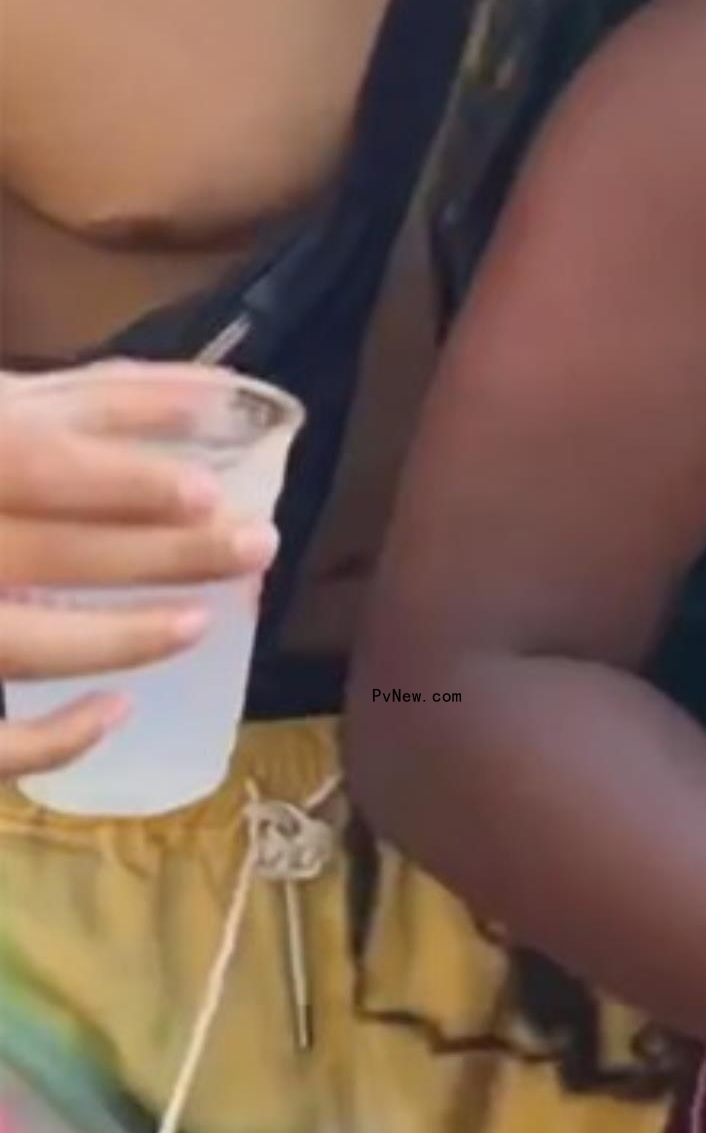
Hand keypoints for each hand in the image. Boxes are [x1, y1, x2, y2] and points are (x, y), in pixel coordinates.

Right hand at [0, 365, 278, 777]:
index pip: (33, 460)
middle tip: (256, 545)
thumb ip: (68, 403)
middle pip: (50, 549)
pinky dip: (49, 738)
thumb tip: (205, 394)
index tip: (209, 491)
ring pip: (21, 643)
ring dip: (117, 636)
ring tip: (197, 621)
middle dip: (161, 551)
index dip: (119, 478)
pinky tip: (115, 712)